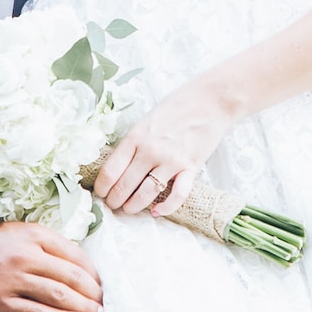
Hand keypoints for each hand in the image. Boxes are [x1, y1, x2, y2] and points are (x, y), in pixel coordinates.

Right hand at [0, 221, 104, 311]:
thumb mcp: (18, 231)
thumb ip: (46, 243)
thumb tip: (77, 261)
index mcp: (33, 235)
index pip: (75, 254)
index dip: (94, 271)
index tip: (102, 283)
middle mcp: (26, 256)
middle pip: (72, 277)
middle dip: (94, 292)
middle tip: (105, 303)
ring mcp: (14, 281)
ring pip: (59, 296)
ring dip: (84, 307)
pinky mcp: (2, 303)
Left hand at [93, 80, 234, 219]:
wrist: (210, 100)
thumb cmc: (176, 107)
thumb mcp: (146, 121)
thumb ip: (134, 143)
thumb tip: (118, 166)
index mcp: (135, 137)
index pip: (110, 171)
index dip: (102, 187)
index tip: (101, 193)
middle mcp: (150, 150)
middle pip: (124, 186)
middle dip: (115, 201)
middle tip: (113, 205)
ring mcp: (171, 160)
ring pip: (146, 194)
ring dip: (134, 206)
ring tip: (129, 209)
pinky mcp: (190, 168)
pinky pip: (177, 195)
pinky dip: (166, 207)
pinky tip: (157, 211)